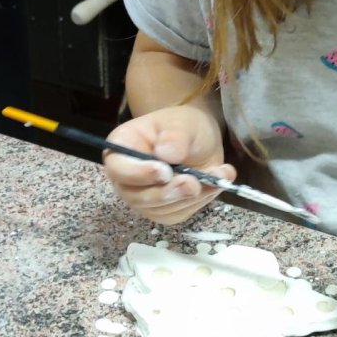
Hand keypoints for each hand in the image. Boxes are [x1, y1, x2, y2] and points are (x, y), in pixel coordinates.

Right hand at [101, 103, 234, 226]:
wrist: (198, 140)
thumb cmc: (183, 126)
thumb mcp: (183, 123)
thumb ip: (175, 136)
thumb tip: (166, 154)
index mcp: (121, 149)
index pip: (118, 168)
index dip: (138, 174)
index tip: (165, 171)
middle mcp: (126, 178)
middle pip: (137, 197)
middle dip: (167, 193)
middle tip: (193, 183)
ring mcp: (143, 198)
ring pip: (161, 209)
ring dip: (191, 197)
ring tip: (218, 175)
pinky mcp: (163, 211)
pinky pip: (178, 213)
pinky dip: (201, 201)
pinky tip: (217, 182)